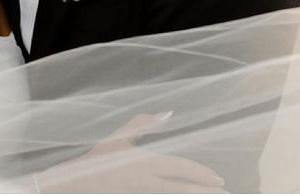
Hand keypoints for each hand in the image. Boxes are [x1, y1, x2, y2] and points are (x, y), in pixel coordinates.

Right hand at [37, 112, 226, 192]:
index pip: (180, 169)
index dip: (200, 175)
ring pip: (173, 195)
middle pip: (182, 188)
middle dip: (204, 192)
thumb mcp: (117, 138)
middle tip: (226, 194)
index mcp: (145, 164)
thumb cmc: (95, 160)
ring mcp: (141, 192)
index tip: (218, 179)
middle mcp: (146, 182)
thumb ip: (142, 124)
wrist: (73, 184)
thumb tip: (167, 113)